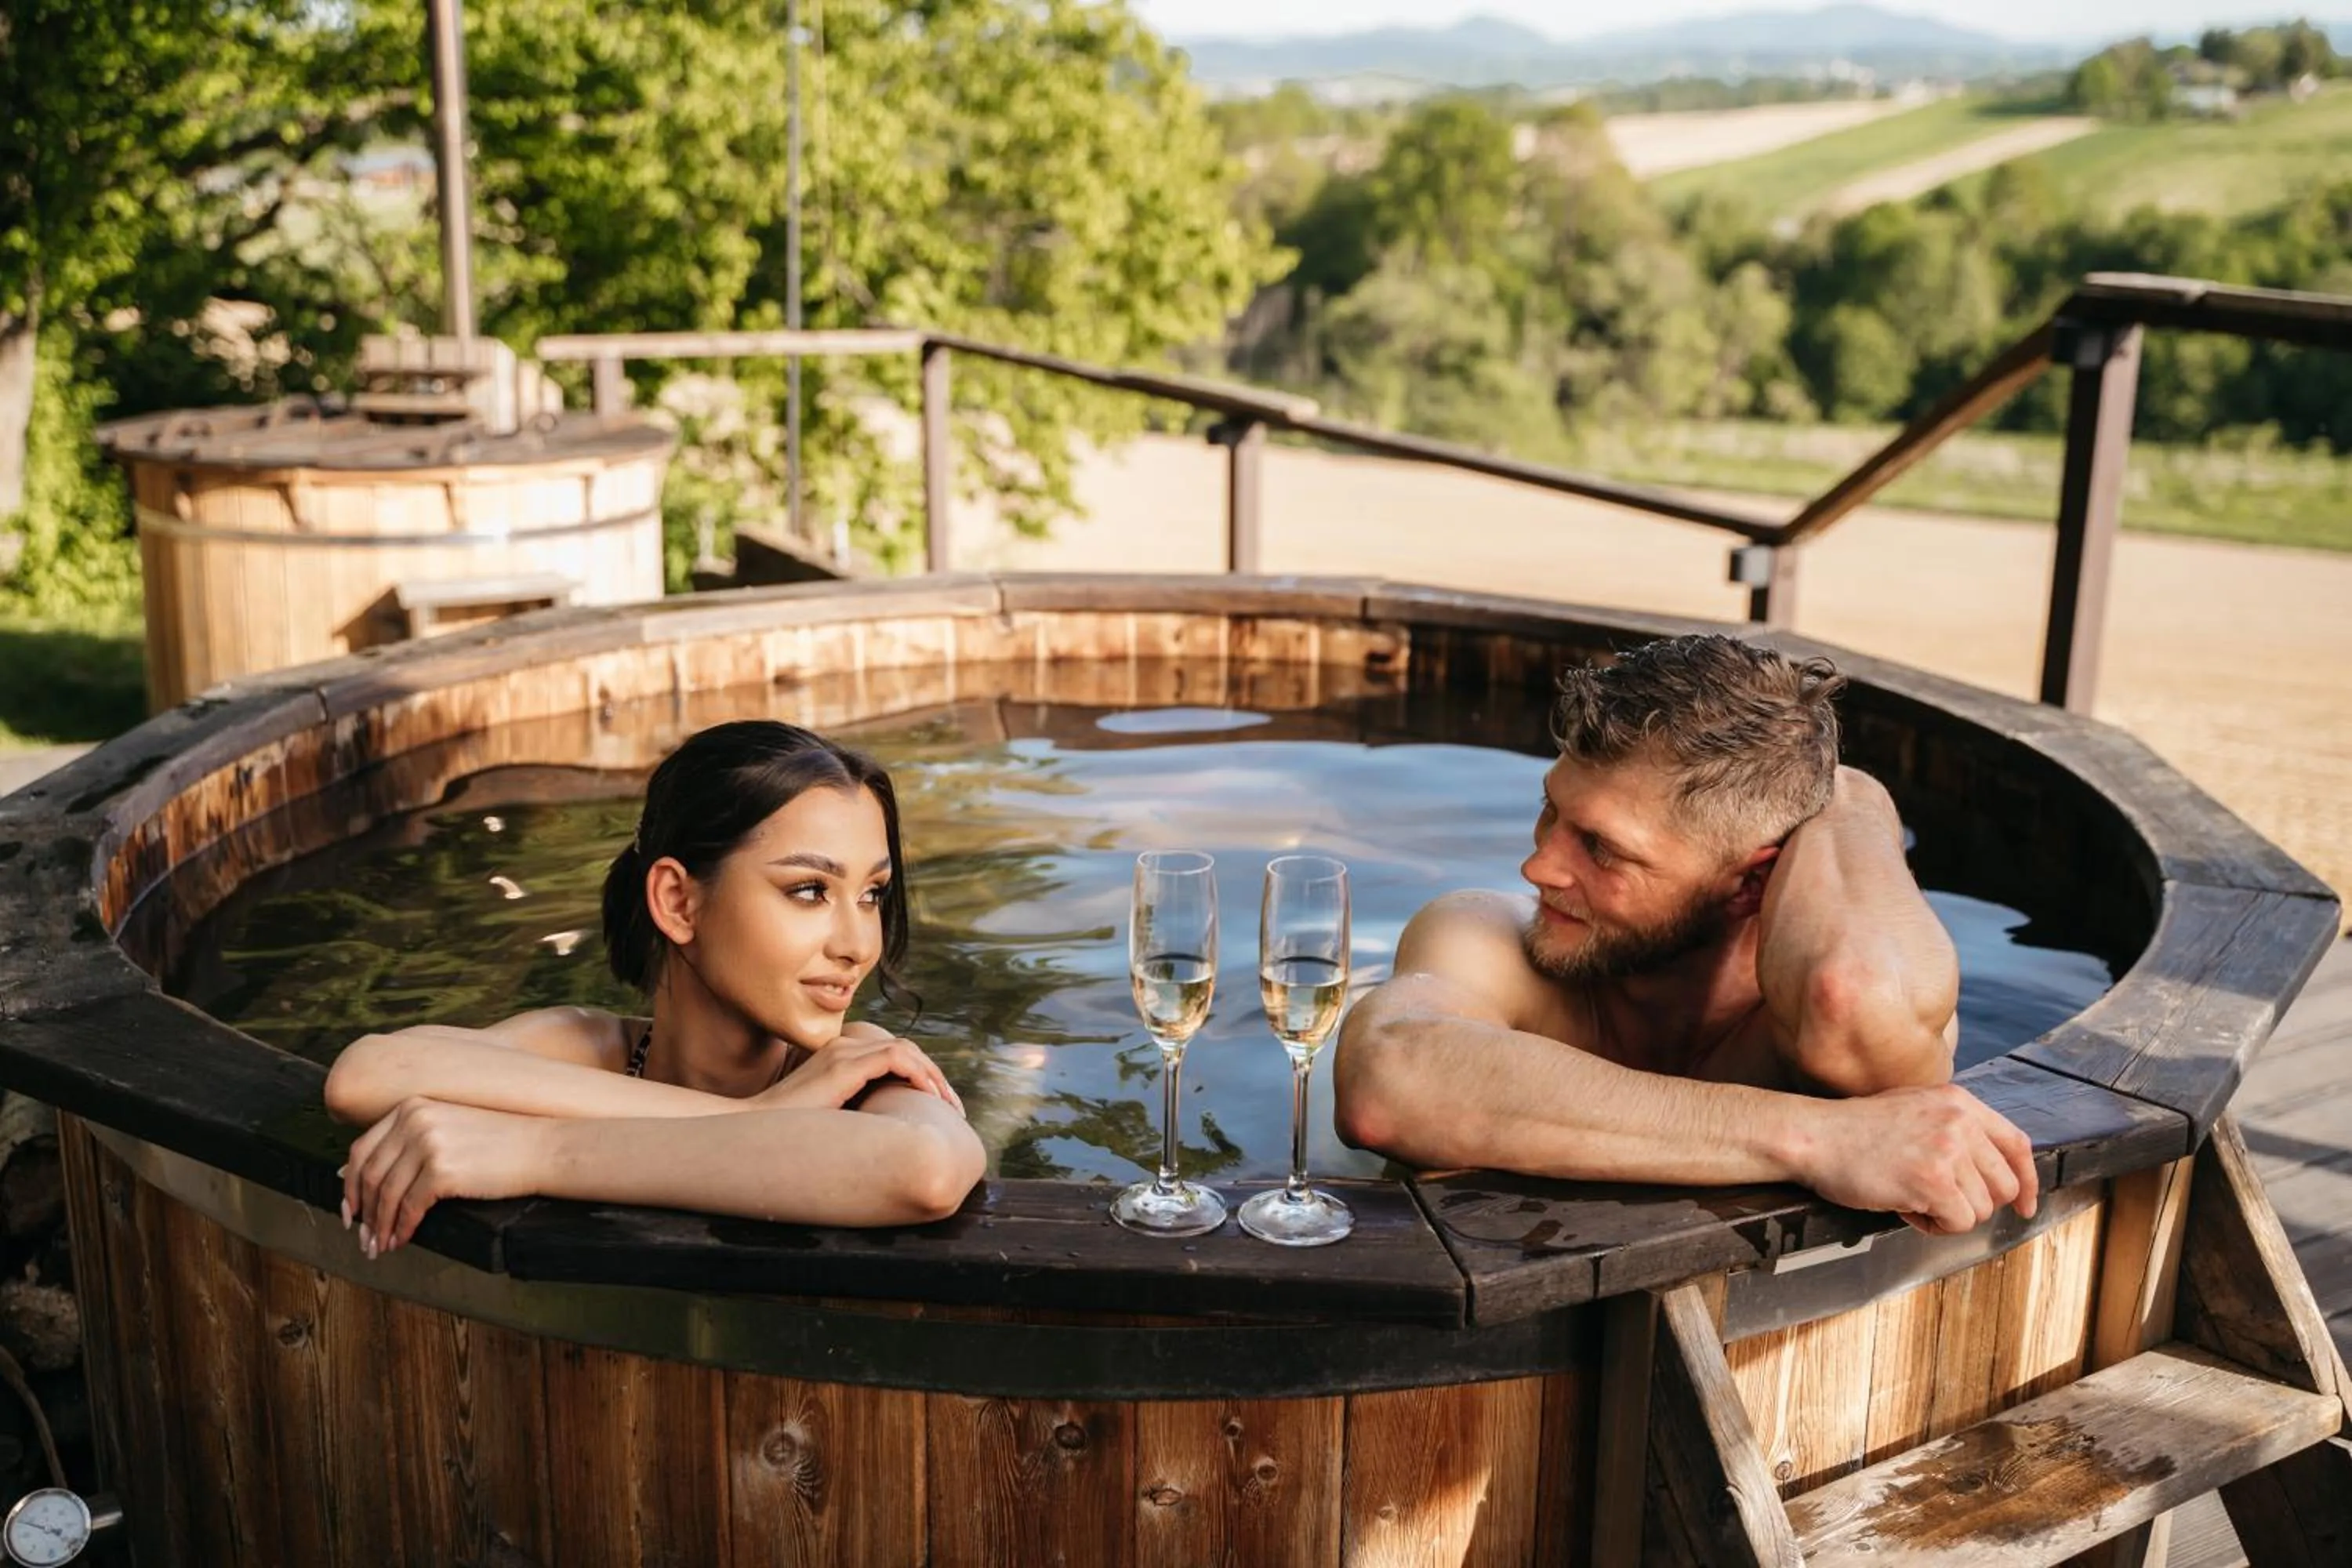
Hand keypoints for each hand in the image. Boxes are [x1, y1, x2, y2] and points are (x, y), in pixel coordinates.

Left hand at [340, 1097, 550, 1257]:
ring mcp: (427, 1144)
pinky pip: (409, 1208)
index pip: (363, 1149)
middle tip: (362, 1237)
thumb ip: (410, 1141)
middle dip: (362, 1212)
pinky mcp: (442, 1171)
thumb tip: (364, 1177)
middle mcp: (414, 1120)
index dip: (350, 1185)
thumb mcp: (449, 1127)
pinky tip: (401, 1240)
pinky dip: (401, 1228)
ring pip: (386, 1195)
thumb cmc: (500, 1142)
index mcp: (412, 1107)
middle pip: (369, 1175)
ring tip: (379, 1245)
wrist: (541, 1148)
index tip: (350, 1209)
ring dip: (379, 1226)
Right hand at [759, 1031, 964, 1113]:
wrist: (753, 1133)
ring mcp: (843, 1052)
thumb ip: (861, 1109)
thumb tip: (896, 1130)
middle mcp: (845, 1046)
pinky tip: (929, 1100)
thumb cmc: (792, 1134)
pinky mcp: (843, 1065)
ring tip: (949, 1107)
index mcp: (842, 1056)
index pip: (896, 1053)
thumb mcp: (836, 1116)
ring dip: (933, 1077)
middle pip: (907, 1049)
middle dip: (935, 1077)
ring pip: (907, 1050)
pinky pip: (896, 1058)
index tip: (941, 1107)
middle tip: (954, 1109)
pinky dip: (918, 1075)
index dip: (924, 1076)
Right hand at [1789, 1083, 2038, 1235]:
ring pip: (1982, 1209)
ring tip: (1912, 1198)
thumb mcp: (1914, 1108)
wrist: (1814, 1137)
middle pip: (2005, 1185)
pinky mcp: (1933, 1180)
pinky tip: (1906, 1207)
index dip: (2027, 1181)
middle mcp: (1959, 1121)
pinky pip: (1958, 1223)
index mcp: (1958, 1101)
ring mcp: (1947, 1149)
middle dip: (1976, 1202)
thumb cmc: (1856, 1131)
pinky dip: (1934, 1226)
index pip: (2017, 1144)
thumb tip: (1991, 1170)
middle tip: (1937, 1199)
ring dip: (1949, 1215)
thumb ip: (1955, 1128)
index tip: (2024, 1205)